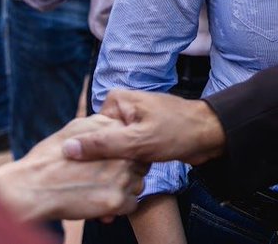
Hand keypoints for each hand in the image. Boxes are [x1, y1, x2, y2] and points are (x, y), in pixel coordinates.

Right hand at [0, 114, 148, 222]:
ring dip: (126, 190)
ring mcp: (120, 176)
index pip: (133, 142)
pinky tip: (104, 204)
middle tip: (108, 179)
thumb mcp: (73, 130)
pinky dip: (120, 207)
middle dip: (127, 172)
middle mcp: (120, 152)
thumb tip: (110, 127)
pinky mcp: (115, 200)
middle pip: (140, 164)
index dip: (124, 155)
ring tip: (104, 191)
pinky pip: (132, 204)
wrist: (32, 187)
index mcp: (111, 132)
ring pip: (138, 184)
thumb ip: (97, 129)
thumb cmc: (48, 159)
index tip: (112, 163)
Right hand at [62, 90, 225, 165]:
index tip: (95, 171)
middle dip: (106, 160)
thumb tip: (68, 149)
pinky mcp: (142, 133)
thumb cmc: (176, 132)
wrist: (209, 134)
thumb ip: (103, 146)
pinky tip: (132, 175)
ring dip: (117, 164)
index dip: (91, 153)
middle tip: (111, 177)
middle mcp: (122, 107)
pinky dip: (128, 163)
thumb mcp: (137, 142)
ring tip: (122, 176)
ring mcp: (133, 120)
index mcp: (116, 100)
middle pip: (101, 140)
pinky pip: (127, 150)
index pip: (89, 131)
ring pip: (114, 148)